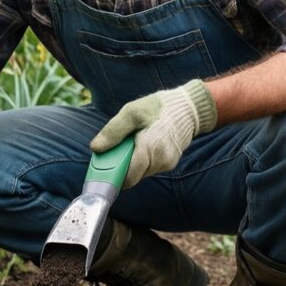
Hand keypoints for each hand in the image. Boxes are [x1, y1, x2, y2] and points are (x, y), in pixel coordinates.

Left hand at [90, 79, 216, 187]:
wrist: (189, 108)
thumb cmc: (158, 108)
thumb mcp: (132, 112)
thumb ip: (113, 131)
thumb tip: (96, 148)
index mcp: (150, 149)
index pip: (128, 177)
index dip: (113, 176)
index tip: (103, 168)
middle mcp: (160, 161)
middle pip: (132, 175)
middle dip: (121, 165)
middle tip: (120, 146)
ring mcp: (167, 164)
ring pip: (140, 172)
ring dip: (132, 161)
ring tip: (134, 141)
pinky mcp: (170, 163)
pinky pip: (149, 167)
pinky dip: (142, 159)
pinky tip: (144, 143)